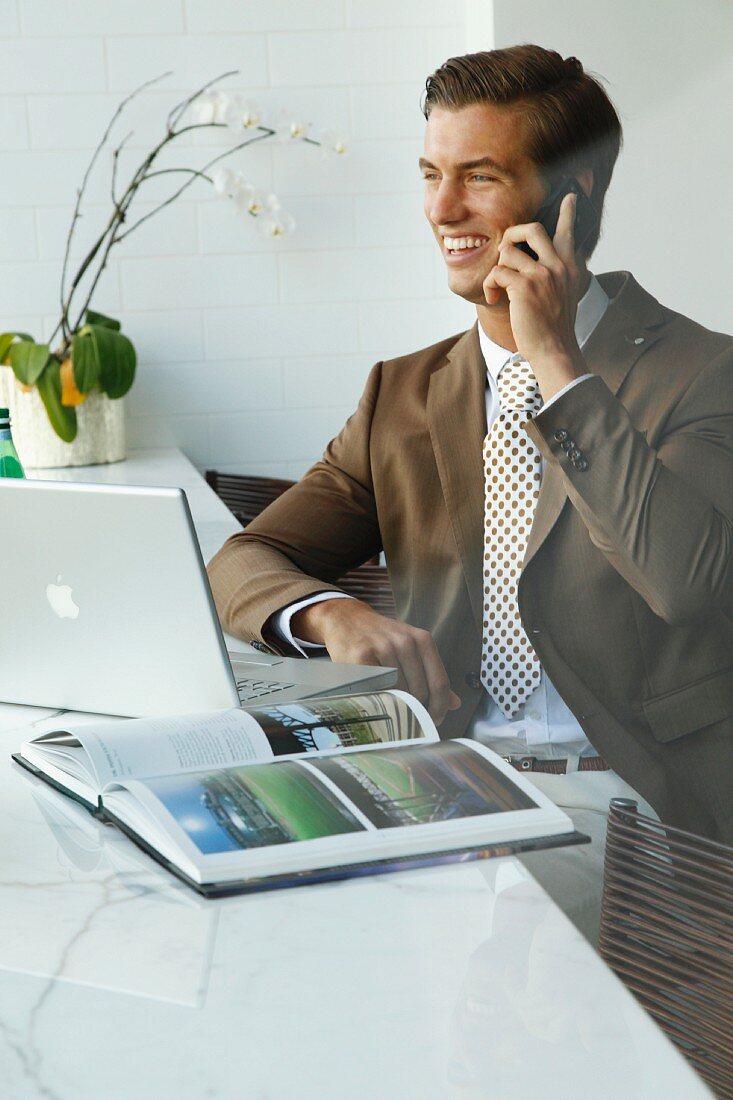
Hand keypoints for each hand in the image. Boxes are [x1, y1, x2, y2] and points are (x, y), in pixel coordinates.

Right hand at [291, 598, 460, 726]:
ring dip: (396, 704)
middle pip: (420, 691)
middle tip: (408, 715)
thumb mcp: (411, 648)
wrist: (347, 619)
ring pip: (399, 692)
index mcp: (423, 640)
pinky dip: (378, 698)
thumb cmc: (380, 638)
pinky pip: (377, 688)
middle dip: (416, 708)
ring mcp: (383, 647)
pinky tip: (375, 697)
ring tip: (389, 704)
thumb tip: (455, 703)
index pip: (440, 682)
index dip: (440, 706)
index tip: (434, 719)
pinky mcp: (362, 656)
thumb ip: (432, 674)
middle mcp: (405, 641)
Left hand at [483, 193, 587, 397]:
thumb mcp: (564, 296)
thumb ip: (556, 276)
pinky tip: (494, 298)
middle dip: (511, 235)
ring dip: (497, 269)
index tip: (569, 197)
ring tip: (498, 288)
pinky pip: (497, 272)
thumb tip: (540, 264)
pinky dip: (490, 286)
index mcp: (569, 267)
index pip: (568, 233)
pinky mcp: (524, 286)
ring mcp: (542, 274)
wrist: (554, 350)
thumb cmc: (553, 328)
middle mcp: (558, 266)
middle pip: (532, 228)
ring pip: (508, 251)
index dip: (567, 213)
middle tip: (504, 253)